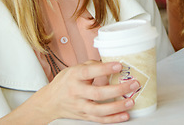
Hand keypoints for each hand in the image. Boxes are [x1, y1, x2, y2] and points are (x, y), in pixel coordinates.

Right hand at [0, 61, 138, 123]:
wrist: (50, 101)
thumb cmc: (65, 82)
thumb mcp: (74, 69)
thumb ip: (92, 65)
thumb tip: (110, 63)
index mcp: (74, 76)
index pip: (90, 71)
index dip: (105, 68)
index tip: (119, 65)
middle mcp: (76, 92)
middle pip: (98, 93)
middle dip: (118, 89)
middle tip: (133, 84)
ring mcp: (80, 106)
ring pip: (99, 109)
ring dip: (118, 106)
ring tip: (131, 101)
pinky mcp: (84, 116)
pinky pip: (100, 119)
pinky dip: (113, 119)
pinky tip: (124, 114)